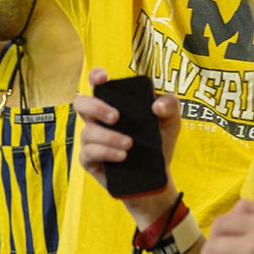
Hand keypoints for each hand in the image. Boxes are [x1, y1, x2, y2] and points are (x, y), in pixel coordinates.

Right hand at [75, 67, 181, 223]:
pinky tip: (122, 155)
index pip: (98, 84)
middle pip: (81, 104)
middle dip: (96, 107)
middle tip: (116, 117)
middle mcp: (99, 120)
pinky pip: (88, 153)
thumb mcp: (172, 121)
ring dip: (109, 136)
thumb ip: (170, 105)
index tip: (103, 78)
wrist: (158, 177)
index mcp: (114, 104)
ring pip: (87, 132)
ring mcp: (92, 140)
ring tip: (130, 144)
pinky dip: (106, 152)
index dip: (95, 77)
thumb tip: (155, 106)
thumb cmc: (160, 143)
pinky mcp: (90, 161)